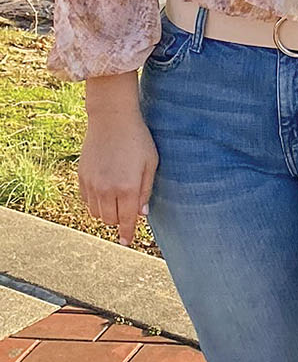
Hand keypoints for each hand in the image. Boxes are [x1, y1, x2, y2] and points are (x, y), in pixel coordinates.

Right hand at [79, 86, 157, 245]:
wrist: (112, 119)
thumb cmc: (137, 139)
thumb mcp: (151, 163)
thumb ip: (146, 190)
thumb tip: (141, 214)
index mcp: (128, 188)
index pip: (126, 220)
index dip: (127, 233)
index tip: (126, 242)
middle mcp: (107, 190)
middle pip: (110, 220)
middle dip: (119, 219)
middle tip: (127, 209)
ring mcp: (92, 184)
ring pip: (96, 213)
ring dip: (106, 212)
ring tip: (116, 198)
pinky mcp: (82, 177)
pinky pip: (86, 201)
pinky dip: (95, 202)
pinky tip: (104, 190)